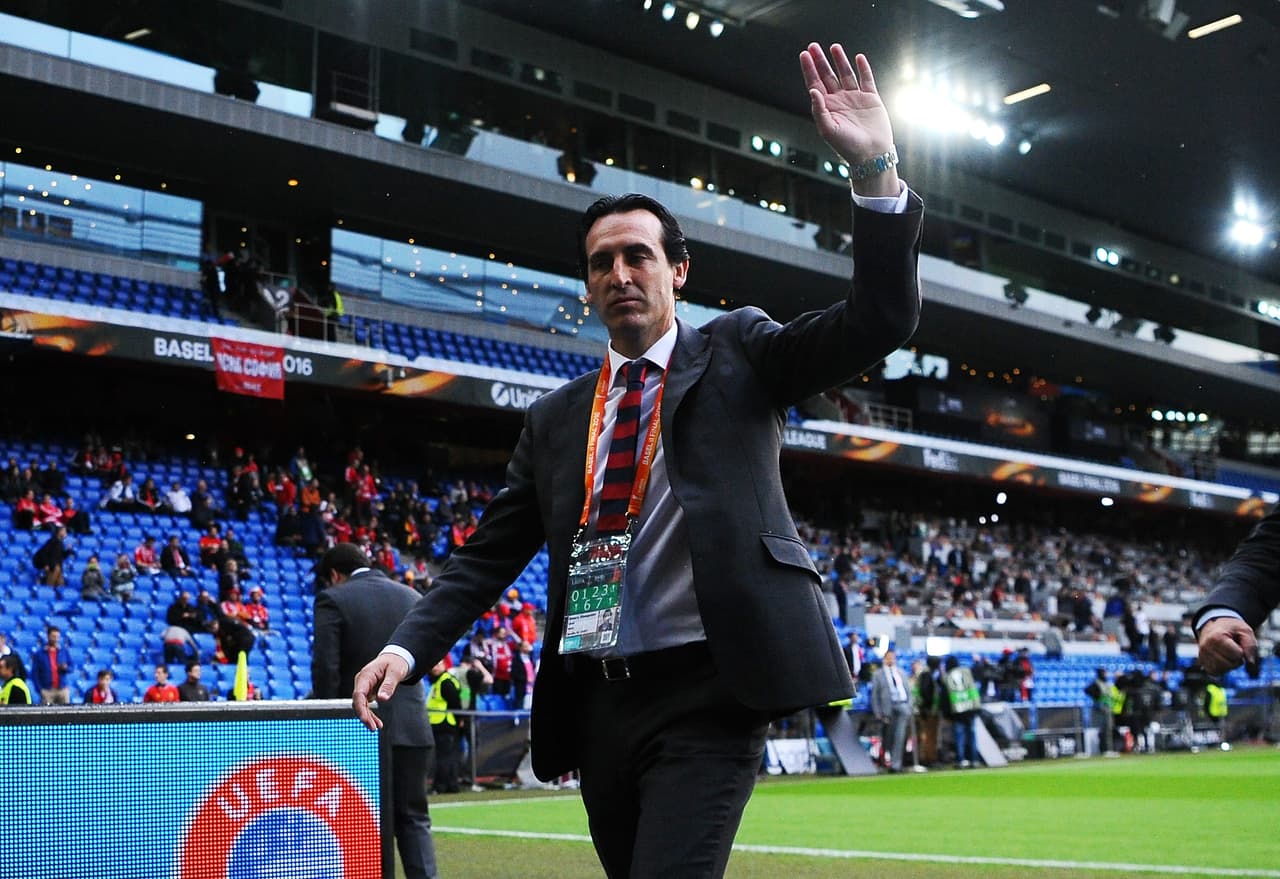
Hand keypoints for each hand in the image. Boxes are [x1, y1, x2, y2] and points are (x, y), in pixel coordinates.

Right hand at [352, 652, 408, 731]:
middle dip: (364, 716)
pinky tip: (377, 723)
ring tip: (377, 727)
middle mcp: (362, 682)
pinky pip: (366, 705)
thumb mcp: (395, 672)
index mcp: (366, 675)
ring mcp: (364, 687)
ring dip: (368, 717)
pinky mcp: (368, 692)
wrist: (395, 659)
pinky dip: (371, 714)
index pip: (358, 694)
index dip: (360, 708)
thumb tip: (382, 699)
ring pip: (361, 706)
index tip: (366, 720)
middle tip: (373, 728)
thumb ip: (388, 685)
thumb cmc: (395, 663)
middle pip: (358, 702)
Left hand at [799, 43, 898, 196]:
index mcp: (827, 108)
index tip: (804, 55)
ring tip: (834, 47)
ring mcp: (855, 98)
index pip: (815, 84)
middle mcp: (839, 100)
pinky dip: (863, 68)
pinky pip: (866, 79)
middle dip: (820, 61)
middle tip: (813, 46)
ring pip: (845, 74)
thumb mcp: (827, 130)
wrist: (871, 154)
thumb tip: (813, 90)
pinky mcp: (871, 98)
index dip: (809, 69)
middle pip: (827, 75)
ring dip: (840, 60)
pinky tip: (858, 58)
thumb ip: (819, 109)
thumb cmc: (847, 146)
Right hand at [1197, 616, 1256, 675]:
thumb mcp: (1245, 631)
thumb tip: (1251, 665)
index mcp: (1216, 638)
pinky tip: (1223, 659)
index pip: (1237, 655)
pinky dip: (1223, 668)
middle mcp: (1206, 648)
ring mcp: (1202, 656)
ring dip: (1230, 665)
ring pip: (1223, 670)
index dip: (1242, 651)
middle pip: (1230, 664)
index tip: (1237, 643)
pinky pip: (1215, 672)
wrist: (1213, 625)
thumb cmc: (1231, 628)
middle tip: (1233, 649)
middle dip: (1237, 659)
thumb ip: (1250, 646)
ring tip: (1227, 654)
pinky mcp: (1202, 662)